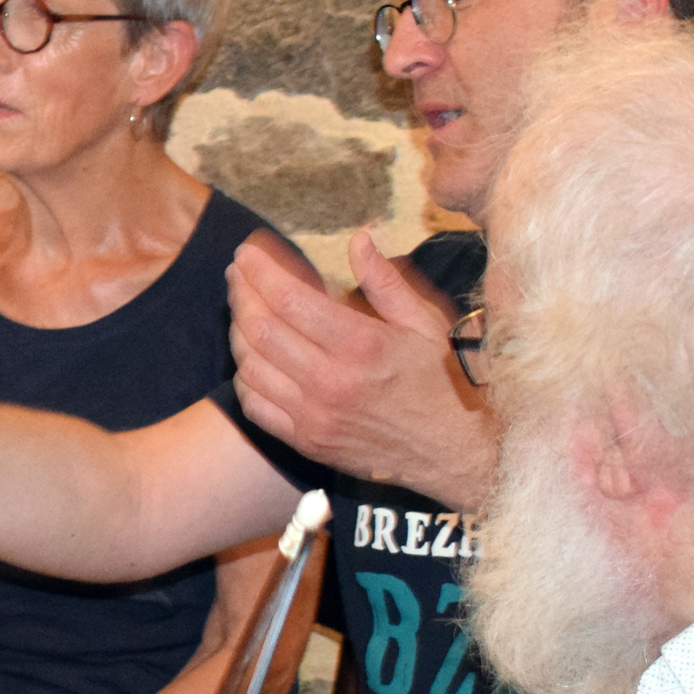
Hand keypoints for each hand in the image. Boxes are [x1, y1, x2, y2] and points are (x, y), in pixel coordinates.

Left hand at [229, 232, 493, 509]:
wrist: (455, 453)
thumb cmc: (444, 382)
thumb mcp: (426, 324)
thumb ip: (387, 282)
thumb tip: (358, 240)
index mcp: (362, 345)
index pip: (289, 299)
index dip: (261, 270)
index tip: (248, 251)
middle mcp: (331, 382)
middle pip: (261, 328)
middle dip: (242, 291)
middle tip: (239, 271)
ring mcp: (315, 416)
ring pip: (250, 364)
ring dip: (238, 329)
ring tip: (242, 305)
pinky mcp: (307, 441)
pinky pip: (254, 404)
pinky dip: (244, 374)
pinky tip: (251, 354)